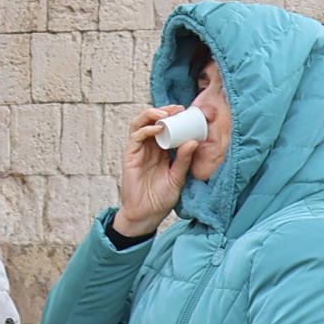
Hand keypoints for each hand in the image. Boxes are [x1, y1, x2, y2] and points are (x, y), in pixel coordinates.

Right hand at [113, 111, 188, 239]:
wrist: (146, 215)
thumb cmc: (161, 198)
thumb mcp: (178, 177)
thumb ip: (184, 160)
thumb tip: (194, 141)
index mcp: (161, 150)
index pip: (166, 127)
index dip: (174, 117)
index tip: (186, 112)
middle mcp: (149, 147)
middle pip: (152, 121)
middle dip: (164, 111)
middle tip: (178, 108)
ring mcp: (138, 150)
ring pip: (140, 124)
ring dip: (152, 115)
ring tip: (166, 114)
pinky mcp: (130, 156)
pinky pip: (135, 137)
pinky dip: (146, 129)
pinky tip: (157, 128)